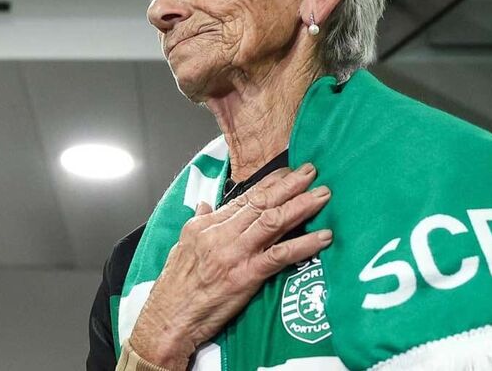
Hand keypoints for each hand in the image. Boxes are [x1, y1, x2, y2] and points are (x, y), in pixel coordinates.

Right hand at [128, 163, 331, 369]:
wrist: (168, 319)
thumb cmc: (174, 287)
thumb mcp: (181, 246)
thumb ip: (199, 221)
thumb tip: (206, 204)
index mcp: (207, 225)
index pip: (244, 198)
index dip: (270, 183)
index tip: (288, 171)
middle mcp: (222, 234)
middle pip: (262, 204)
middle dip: (290, 185)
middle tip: (313, 172)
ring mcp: (235, 254)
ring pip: (273, 222)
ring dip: (301, 206)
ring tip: (323, 196)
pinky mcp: (246, 276)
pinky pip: (280, 255)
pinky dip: (304, 244)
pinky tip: (323, 236)